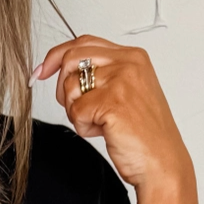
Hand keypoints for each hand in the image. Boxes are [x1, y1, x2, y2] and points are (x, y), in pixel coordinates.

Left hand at [30, 34, 193, 192]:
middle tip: (79, 109)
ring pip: (70, 87)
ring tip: (101, 123)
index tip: (41, 72)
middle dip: (64, 88)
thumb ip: (102, 75)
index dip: (57, 56)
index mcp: (132, 56)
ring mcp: (120, 80)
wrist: (162, 161)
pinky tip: (104, 132)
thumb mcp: (126, 92)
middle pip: (71, 60)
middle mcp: (127, 62)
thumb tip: (63, 69)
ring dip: (77, 112)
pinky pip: (76, 111)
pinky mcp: (111, 102)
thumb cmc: (145, 134)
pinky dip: (84, 127)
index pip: (84, 43)